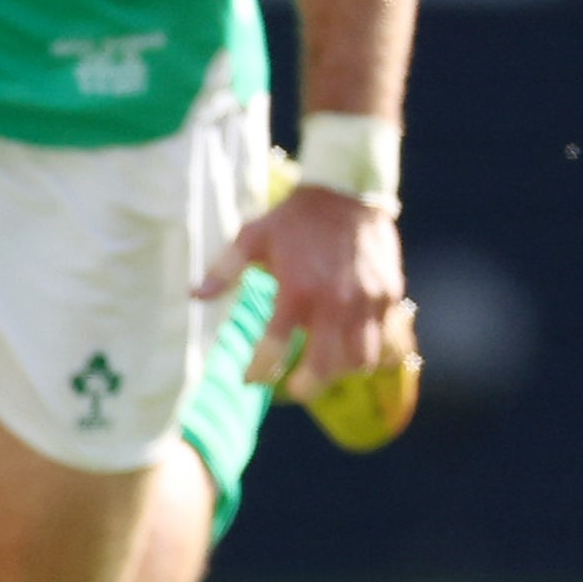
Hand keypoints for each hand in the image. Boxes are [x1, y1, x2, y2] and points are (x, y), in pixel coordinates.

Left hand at [197, 183, 410, 399]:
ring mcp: (366, 302)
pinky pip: (387, 338)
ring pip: (361, 360)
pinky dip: (372, 352)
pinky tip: (356, 349)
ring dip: (342, 371)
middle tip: (294, 389)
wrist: (346, 192)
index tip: (251, 380)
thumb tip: (194, 296)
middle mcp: (334, 303)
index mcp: (296, 291)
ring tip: (326, 368)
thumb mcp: (251, 237)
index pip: (275, 349)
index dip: (260, 371)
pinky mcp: (389, 296)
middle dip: (307, 387)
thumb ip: (223, 271)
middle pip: (325, 367)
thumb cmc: (293, 218)